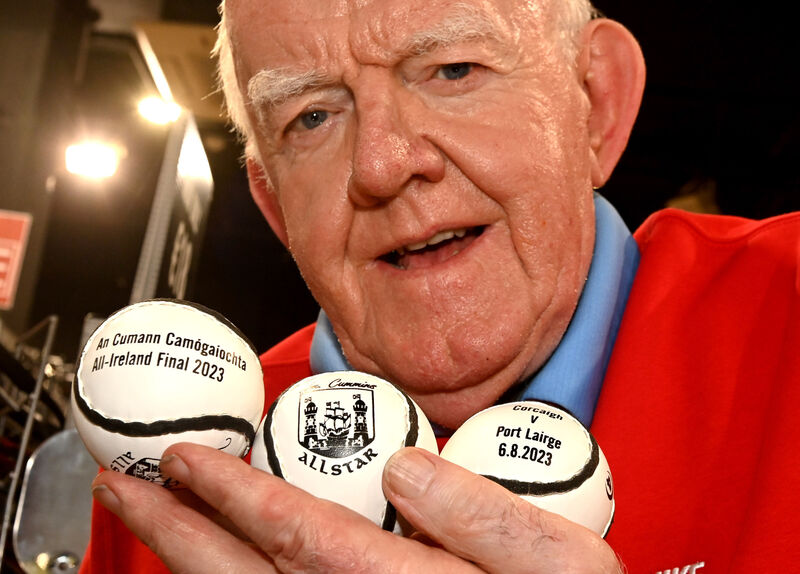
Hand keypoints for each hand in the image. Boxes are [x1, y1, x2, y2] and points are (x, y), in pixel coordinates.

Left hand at [91, 443, 621, 572]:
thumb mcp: (561, 562)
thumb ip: (484, 511)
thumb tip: (405, 463)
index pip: (298, 531)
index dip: (233, 490)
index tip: (187, 456)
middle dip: (178, 529)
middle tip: (128, 487)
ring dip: (189, 563)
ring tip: (151, 523)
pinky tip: (212, 571)